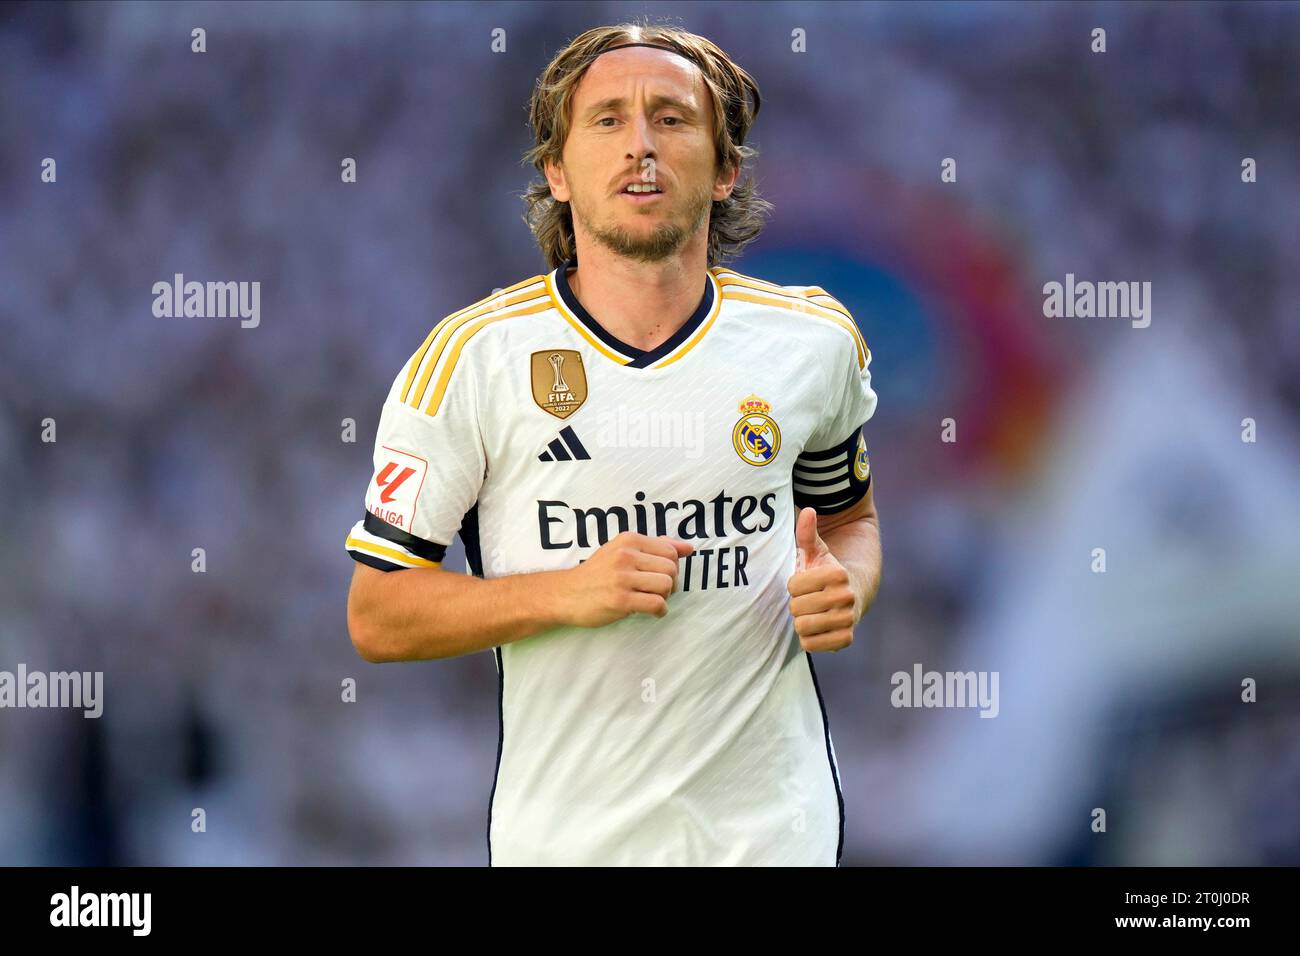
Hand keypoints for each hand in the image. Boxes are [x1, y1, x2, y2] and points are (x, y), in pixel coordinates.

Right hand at [559, 532, 693, 627]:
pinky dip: (660, 611)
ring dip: (665, 597)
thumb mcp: (622, 551)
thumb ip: (655, 547)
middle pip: (671, 568)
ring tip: (652, 599)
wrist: (565, 594)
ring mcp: (622, 578)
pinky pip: (656, 604)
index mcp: (628, 540)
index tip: (659, 575)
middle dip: (671, 583)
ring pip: (666, 585)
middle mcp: (626, 555)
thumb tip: (688, 548)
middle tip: (658, 591)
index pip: (670, 550)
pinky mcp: (620, 600)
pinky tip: (651, 611)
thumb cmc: (597, 573)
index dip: (672, 566)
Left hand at [787, 507, 855, 651]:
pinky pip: (811, 645)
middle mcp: (845, 597)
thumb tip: (807, 511)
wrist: (855, 595)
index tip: (804, 583)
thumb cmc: (827, 573)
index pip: (794, 586)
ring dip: (802, 621)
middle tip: (808, 600)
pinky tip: (815, 628)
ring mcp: (847, 619)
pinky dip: (808, 639)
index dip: (794, 585)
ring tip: (811, 613)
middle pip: (796, 608)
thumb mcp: (817, 552)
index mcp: (837, 574)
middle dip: (797, 604)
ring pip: (802, 627)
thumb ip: (808, 533)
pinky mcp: (846, 638)